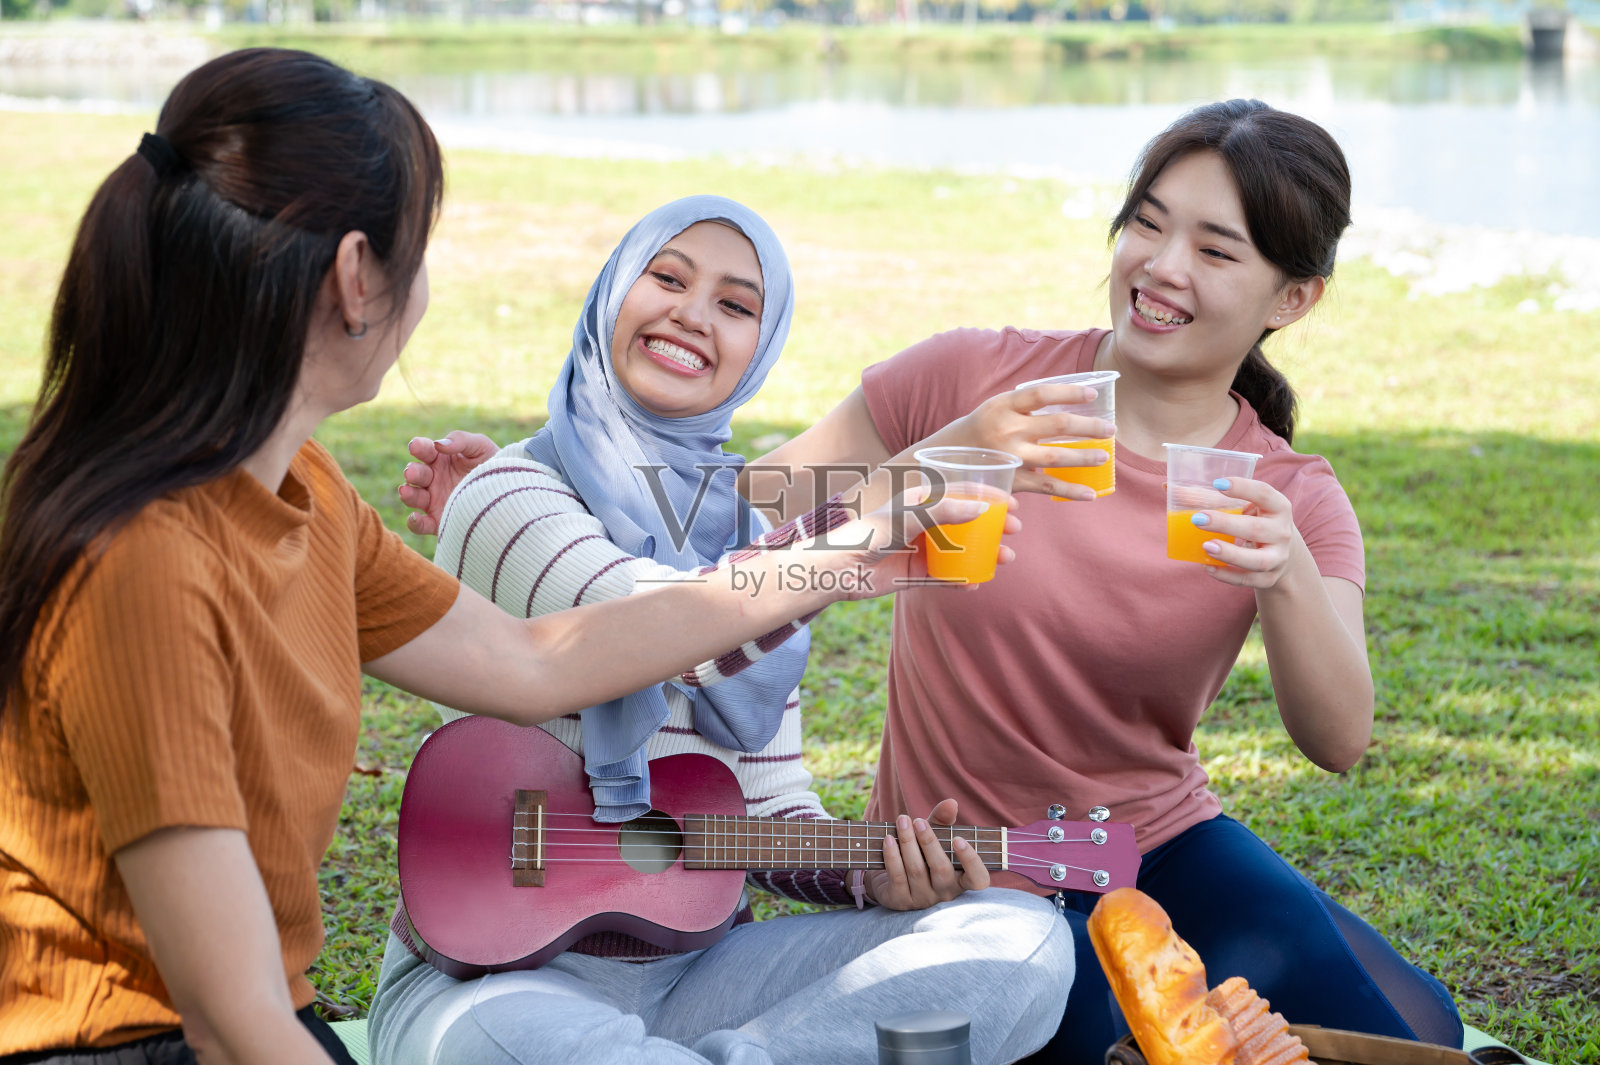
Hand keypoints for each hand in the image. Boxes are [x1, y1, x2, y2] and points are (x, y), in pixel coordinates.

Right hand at [399, 431, 498, 535]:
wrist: (511, 491)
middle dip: (412, 472)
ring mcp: (434, 500)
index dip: (418, 447)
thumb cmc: (494, 463)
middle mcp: (434, 479)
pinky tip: (416, 517)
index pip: (423, 451)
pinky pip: (421, 524)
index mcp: (440, 458)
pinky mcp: (439, 521)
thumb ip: (461, 440)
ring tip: (406, 491)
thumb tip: (438, 444)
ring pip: (413, 497)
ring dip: (408, 494)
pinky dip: (414, 522)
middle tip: (413, 473)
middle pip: (415, 474)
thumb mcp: (481, 446)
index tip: (417, 447)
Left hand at [822, 486, 1021, 597]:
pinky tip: (976, 583)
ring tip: (1005, 559)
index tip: (1012, 503)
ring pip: (960, 550)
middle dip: (992, 526)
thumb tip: (984, 509)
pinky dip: (961, 579)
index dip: (987, 496)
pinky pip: (944, 576)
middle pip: (965, 522)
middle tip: (1015, 531)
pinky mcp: (913, 574)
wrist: (838, 568)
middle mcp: (921, 523)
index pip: (960, 493)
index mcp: (919, 500)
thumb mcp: (910, 516)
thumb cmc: (870, 532)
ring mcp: (919, 548)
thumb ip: (946, 512)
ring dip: (984, 553)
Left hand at [865, 799, 990, 910]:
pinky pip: (897, 876)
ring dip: (908, 842)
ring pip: (916, 870)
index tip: (959, 839)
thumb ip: (942, 821)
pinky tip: (888, 838)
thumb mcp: (933, 837)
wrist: (888, 880)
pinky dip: (893, 855)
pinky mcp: (900, 901)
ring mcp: (922, 899)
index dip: (972, 862)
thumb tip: (950, 803)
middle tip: (918, 821)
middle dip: (929, 842)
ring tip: (902, 822)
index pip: (978, 879)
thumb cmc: (920, 855)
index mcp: (960, 879)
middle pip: (941, 869)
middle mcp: (944, 893)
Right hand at [927, 382, 1115, 500]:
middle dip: (1090, 426)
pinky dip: (1070, 490)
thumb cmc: (974, 433)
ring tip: (1105, 457)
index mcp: (1002, 405)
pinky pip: (1046, 486)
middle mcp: (1006, 430)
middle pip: (1059, 424)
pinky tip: (1091, 494)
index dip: (1070, 392)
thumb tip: (1067, 406)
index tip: (1093, 394)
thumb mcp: (992, 410)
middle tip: (1110, 429)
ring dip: (1086, 456)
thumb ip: (1024, 408)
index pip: (1042, 393)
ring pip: (1057, 455)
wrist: (935, 463)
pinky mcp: (1010, 481)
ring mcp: (1009, 457)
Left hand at [1190, 477, 1297, 586]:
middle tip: (1198, 519)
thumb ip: (1209, 497)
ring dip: (1230, 554)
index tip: (1218, 483)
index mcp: (1278, 507)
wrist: (1282, 554)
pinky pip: (1248, 580)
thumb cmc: (1254, 521)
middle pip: (1257, 529)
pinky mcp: (1268, 578)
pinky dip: (1227, 575)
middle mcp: (1282, 532)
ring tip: (1205, 546)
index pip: (1264, 493)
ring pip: (1257, 560)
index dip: (1243, 488)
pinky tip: (1208, 567)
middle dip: (1226, 524)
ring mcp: (1278, 558)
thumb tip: (1168, 488)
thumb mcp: (1242, 507)